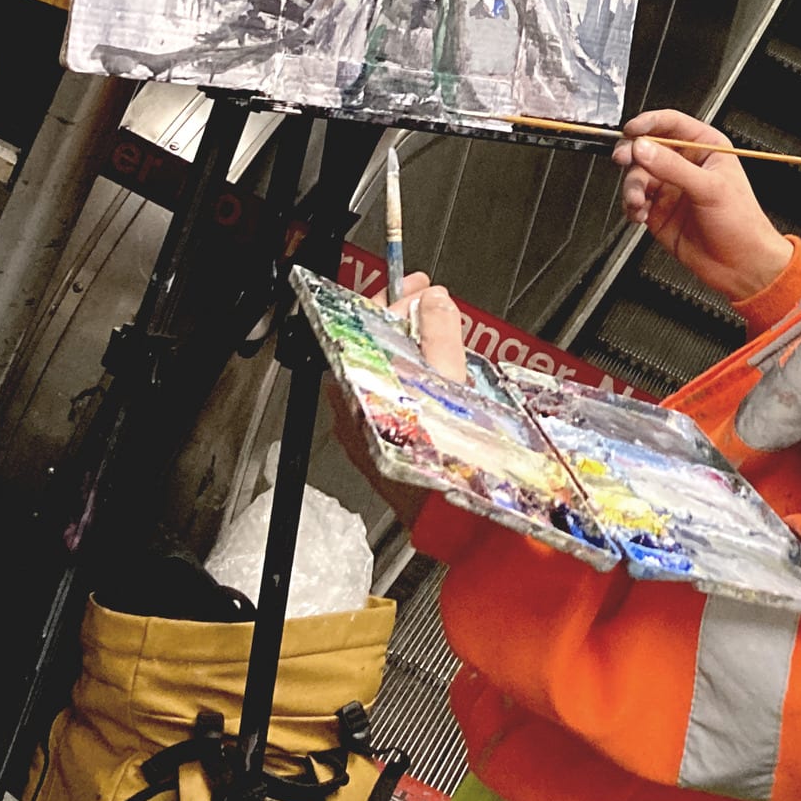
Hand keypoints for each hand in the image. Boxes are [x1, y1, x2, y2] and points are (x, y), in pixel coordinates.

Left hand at [323, 272, 465, 526]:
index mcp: (357, 385)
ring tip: (444, 340)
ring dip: (413, 351)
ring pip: (382, 374)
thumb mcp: (449, 379)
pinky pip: (389, 399)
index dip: (393, 297)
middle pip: (372, 347)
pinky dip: (411, 380)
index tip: (416, 284)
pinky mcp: (376, 447)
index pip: (363, 324)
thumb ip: (439, 333)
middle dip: (407, 323)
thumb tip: (432, 301)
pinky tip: (438, 379)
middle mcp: (349, 407)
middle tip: (435, 306)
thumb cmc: (445, 459)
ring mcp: (361, 429)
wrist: (450, 517)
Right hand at [614, 112, 791, 303]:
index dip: (648, 123)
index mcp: (705, 148)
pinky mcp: (658, 211)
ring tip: (637, 200)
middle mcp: (684, 165)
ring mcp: (669, 188)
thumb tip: (644, 148)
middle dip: (632, 154)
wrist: (741, 266)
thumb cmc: (742, 223)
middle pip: (646, 148)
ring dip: (631, 186)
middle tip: (624, 160)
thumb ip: (673, 167)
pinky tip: (639, 214)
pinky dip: (631, 206)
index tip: (632, 130)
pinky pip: (634, 200)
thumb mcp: (710, 188)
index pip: (670, 124)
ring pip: (637, 175)